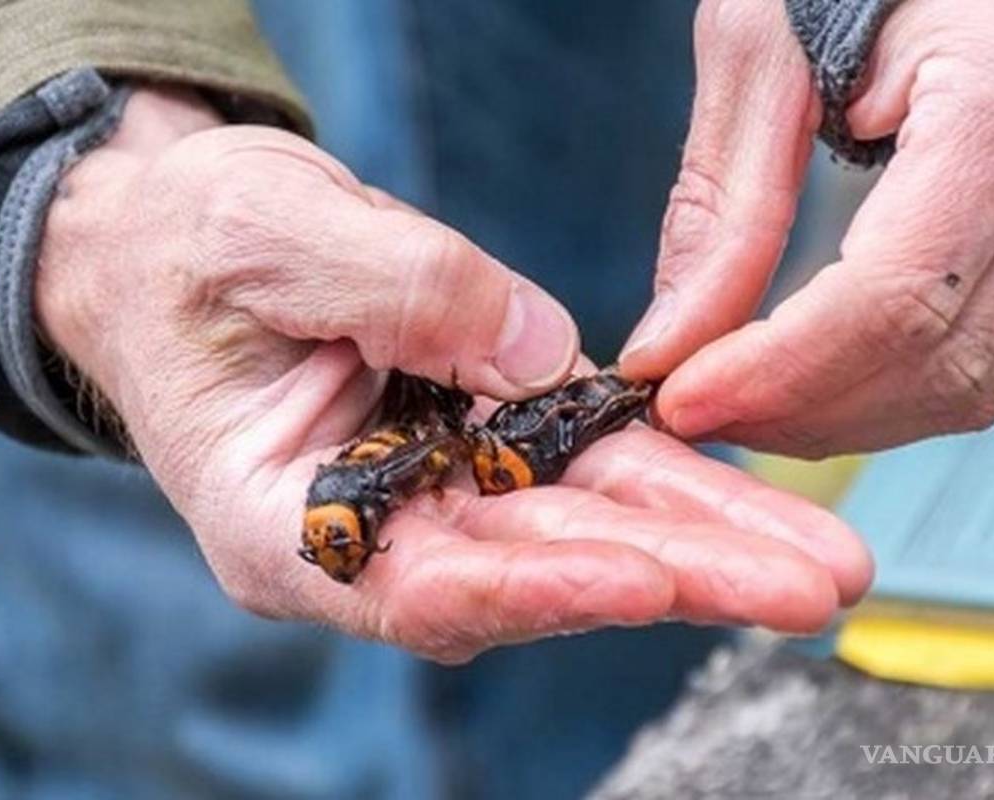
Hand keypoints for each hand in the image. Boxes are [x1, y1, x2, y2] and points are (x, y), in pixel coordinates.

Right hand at [37, 87, 870, 662]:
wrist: (179, 240)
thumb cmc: (187, 247)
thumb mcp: (263, 237)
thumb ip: (396, 290)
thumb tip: (540, 352)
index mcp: (283, 522)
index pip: (420, 583)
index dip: (536, 585)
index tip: (645, 580)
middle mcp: (376, 528)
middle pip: (538, 568)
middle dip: (674, 577)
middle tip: (800, 588)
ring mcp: (436, 487)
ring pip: (583, 524)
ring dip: (700, 542)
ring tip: (814, 561)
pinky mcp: (484, 436)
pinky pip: (586, 460)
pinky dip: (668, 479)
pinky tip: (751, 499)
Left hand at [621, 0, 993, 456]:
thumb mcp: (767, 37)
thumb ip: (725, 197)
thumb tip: (673, 341)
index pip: (896, 295)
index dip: (776, 372)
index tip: (677, 396)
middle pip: (943, 362)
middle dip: (800, 412)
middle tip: (692, 407)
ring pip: (978, 381)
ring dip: (843, 417)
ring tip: (740, 396)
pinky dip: (891, 386)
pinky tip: (811, 374)